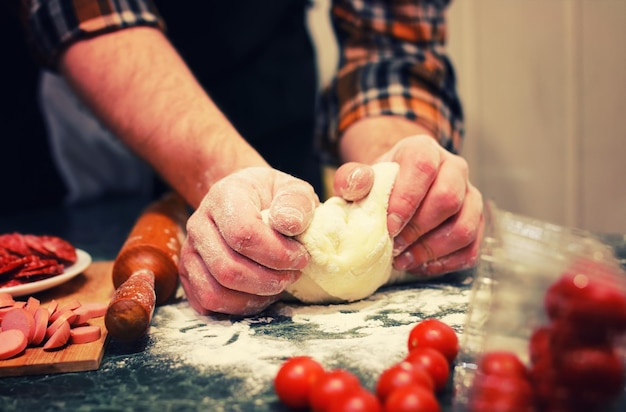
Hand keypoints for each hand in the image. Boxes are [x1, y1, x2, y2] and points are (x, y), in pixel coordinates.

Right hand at [178, 167, 318, 314]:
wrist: (247, 201)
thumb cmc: (273, 198)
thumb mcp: (293, 190)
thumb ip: (297, 202)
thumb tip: (289, 224)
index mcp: (224, 196)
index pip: (243, 233)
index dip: (277, 253)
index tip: (301, 256)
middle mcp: (199, 223)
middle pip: (228, 268)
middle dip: (269, 280)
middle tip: (293, 273)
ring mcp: (189, 251)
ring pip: (215, 292)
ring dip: (254, 297)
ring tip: (279, 283)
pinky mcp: (188, 274)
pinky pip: (208, 303)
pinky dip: (239, 307)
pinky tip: (261, 293)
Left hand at [335, 135, 483, 275]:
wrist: (399, 189)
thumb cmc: (380, 185)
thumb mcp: (361, 177)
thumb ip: (352, 178)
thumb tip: (357, 183)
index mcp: (424, 150)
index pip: (423, 168)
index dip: (406, 200)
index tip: (389, 226)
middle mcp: (454, 168)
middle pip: (448, 199)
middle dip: (419, 229)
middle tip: (394, 246)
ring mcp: (470, 196)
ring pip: (465, 227)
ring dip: (432, 250)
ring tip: (404, 260)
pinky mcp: (476, 222)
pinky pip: (471, 249)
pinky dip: (445, 263)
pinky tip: (420, 265)